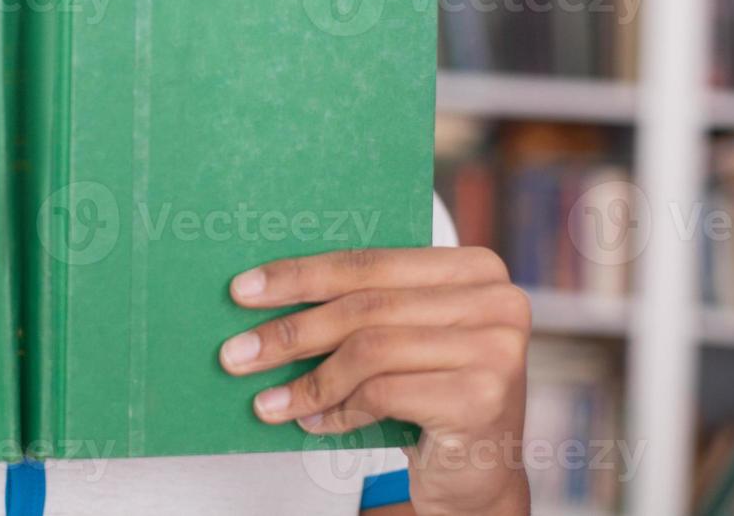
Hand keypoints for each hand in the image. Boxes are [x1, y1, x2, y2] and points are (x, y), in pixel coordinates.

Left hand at [219, 247, 530, 515]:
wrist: (481, 471)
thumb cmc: (433, 392)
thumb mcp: (405, 337)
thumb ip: (363, 306)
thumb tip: (266, 294)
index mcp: (475, 267)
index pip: (371, 261)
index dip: (302, 274)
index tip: (244, 290)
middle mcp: (496, 300)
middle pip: (366, 306)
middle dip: (291, 331)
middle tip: (236, 353)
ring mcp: (495, 349)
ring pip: (370, 350)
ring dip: (309, 381)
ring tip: (267, 401)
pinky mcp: (482, 398)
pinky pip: (383, 394)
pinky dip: (338, 410)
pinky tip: (314, 422)